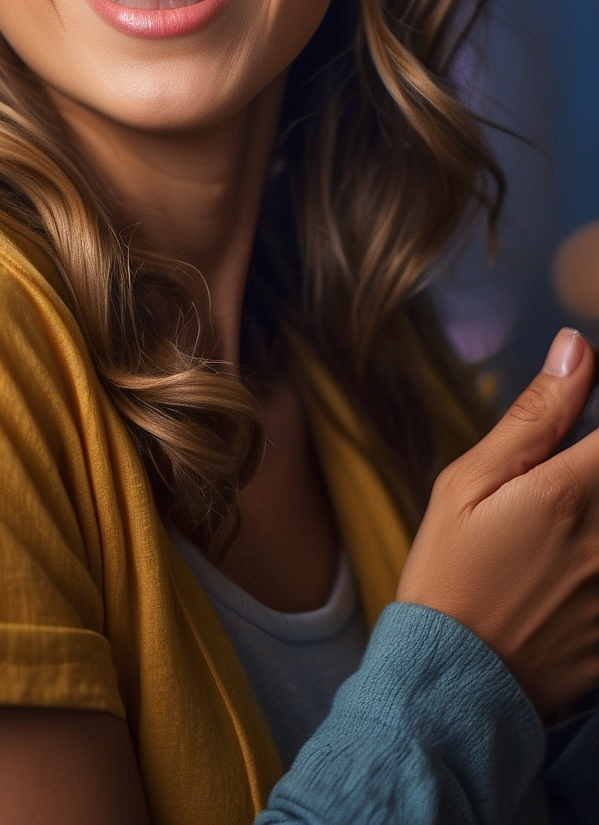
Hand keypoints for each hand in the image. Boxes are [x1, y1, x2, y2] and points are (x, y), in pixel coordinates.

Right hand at [397, 327, 598, 720]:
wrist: (452, 684)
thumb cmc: (449, 572)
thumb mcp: (468, 484)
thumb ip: (534, 417)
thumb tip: (578, 348)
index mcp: (570, 492)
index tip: (584, 433)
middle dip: (593, 469)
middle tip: (555, 490)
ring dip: (592, 516)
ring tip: (551, 531)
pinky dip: (595, 561)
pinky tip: (564, 567)